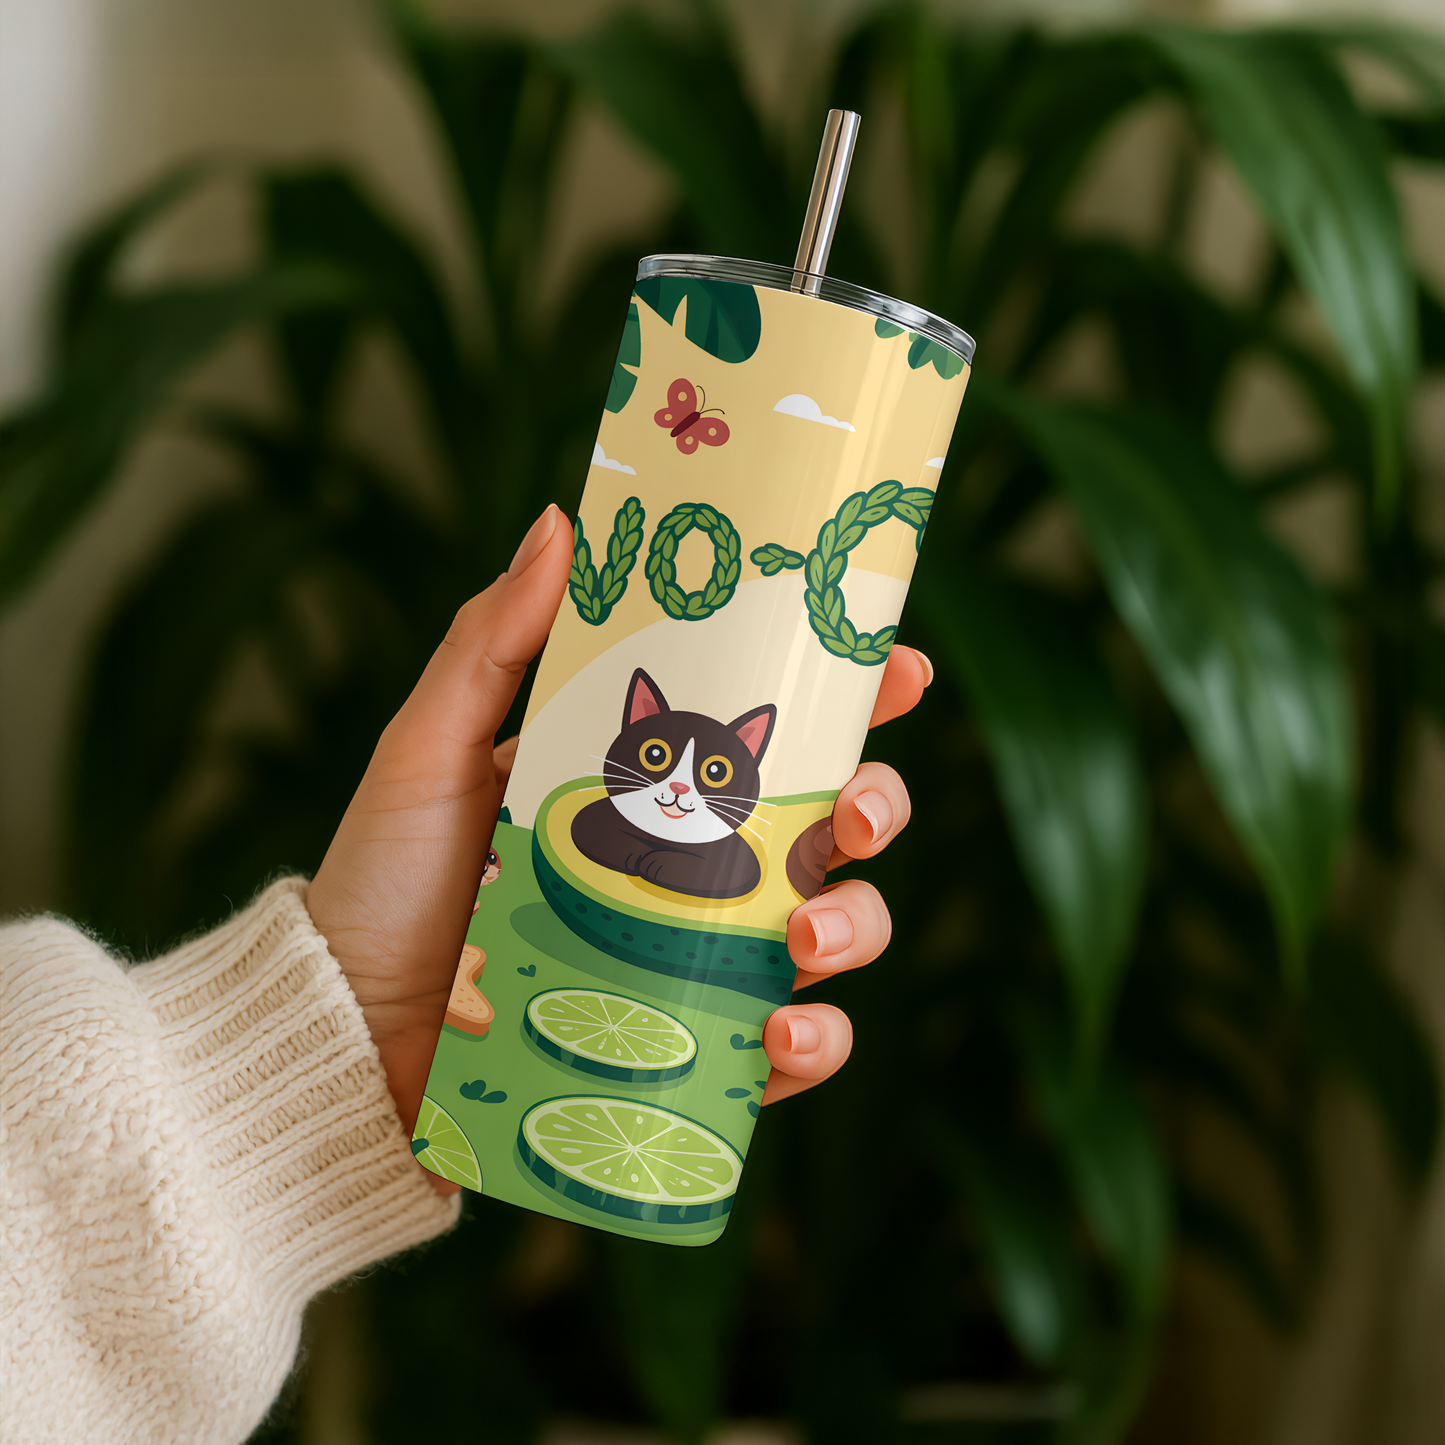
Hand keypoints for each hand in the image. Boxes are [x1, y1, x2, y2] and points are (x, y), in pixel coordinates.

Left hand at [308, 504, 929, 1192]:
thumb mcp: (432, 748)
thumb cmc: (385, 882)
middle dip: (877, 806)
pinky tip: (783, 1032)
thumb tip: (561, 522)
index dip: (852, 696)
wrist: (344, 1034)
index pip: (773, 729)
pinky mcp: (694, 1051)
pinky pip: (789, 1051)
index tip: (896, 667)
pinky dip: (814, 1043)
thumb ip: (492, 640)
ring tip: (805, 935)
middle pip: (833, 826)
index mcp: (653, 784)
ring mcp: (703, 961)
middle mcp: (696, 868)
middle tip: (854, 811)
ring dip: (858, 924)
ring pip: (837, 931)